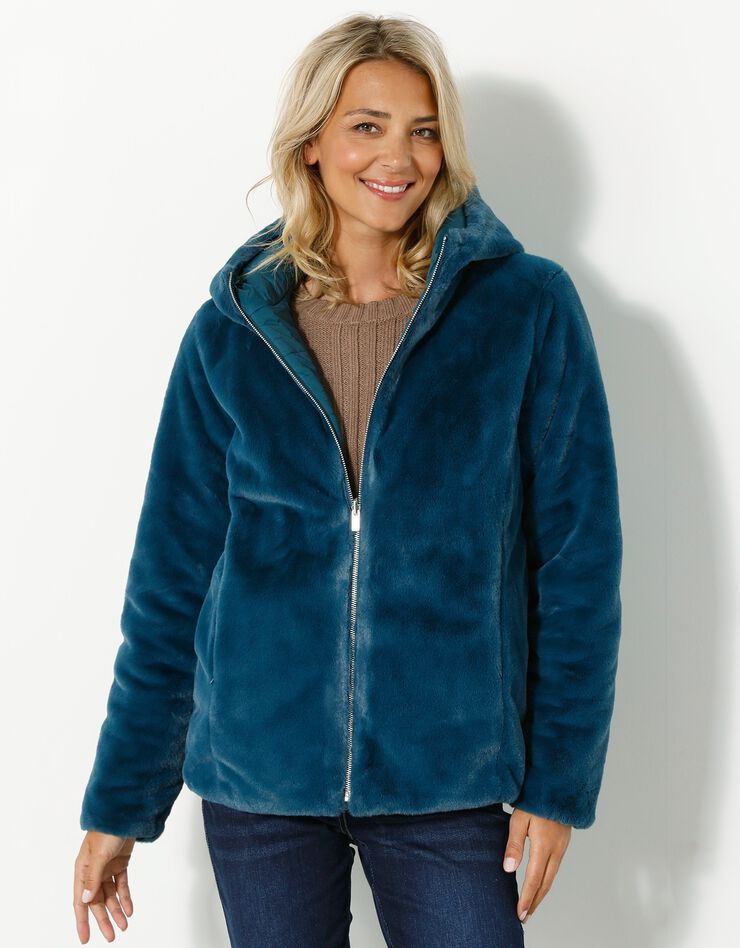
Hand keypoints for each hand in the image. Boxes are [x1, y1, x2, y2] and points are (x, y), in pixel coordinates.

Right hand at [73, 831, 135, 942]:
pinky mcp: (120, 863)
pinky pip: (122, 885)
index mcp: (82, 870)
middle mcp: (93, 871)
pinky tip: (130, 908)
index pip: (81, 901)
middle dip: (104, 919)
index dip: (82, 920)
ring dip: (117, 910)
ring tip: (124, 925)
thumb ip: (92, 879)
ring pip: (111, 895)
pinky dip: (125, 897)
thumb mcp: (98, 856)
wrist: (124, 813)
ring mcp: (107, 867)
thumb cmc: (107, 831)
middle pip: (97, 901)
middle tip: (111, 936)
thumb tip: (86, 900)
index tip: (85, 938)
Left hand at [502, 807, 571, 922]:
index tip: (520, 913)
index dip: (527, 898)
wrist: (558, 787)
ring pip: (551, 877)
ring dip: (541, 893)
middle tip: (525, 916)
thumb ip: (513, 844)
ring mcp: (562, 848)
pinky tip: (540, 883)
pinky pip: (555, 868)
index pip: (533, 879)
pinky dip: (546, 881)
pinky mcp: (563, 844)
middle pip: (545, 884)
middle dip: (535, 902)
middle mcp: (556, 851)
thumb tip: (508, 869)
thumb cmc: (535, 800)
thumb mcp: (519, 819)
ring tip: (531, 905)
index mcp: (543, 846)